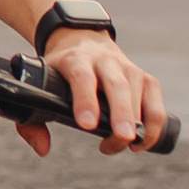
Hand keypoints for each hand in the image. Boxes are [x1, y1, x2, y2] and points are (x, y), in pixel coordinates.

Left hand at [19, 27, 165, 157]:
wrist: (82, 39)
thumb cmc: (60, 73)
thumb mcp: (40, 86)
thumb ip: (32, 121)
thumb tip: (43, 149)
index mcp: (76, 59)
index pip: (82, 77)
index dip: (85, 100)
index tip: (87, 124)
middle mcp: (105, 61)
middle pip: (117, 86)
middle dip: (121, 114)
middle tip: (122, 138)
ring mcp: (130, 69)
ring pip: (139, 97)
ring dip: (137, 126)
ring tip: (124, 146)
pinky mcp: (147, 80)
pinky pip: (156, 106)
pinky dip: (153, 127)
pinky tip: (140, 144)